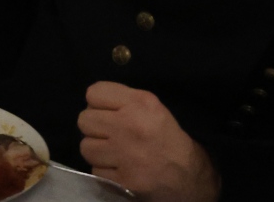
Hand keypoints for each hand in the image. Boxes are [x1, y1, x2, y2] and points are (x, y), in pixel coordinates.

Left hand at [77, 82, 219, 201]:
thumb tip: (92, 103)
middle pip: (84, 120)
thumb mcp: (153, 107)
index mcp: (140, 103)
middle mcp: (130, 125)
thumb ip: (123, 100)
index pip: (94, 93)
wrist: (189, 176)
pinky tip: (119, 168)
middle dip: (94, 128)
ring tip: (113, 152)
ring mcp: (125, 155)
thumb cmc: (167, 137)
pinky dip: (104, 171)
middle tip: (109, 134)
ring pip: (85, 147)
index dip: (97, 103)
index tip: (107, 112)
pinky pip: (95, 170)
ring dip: (97, 151)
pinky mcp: (123, 180)